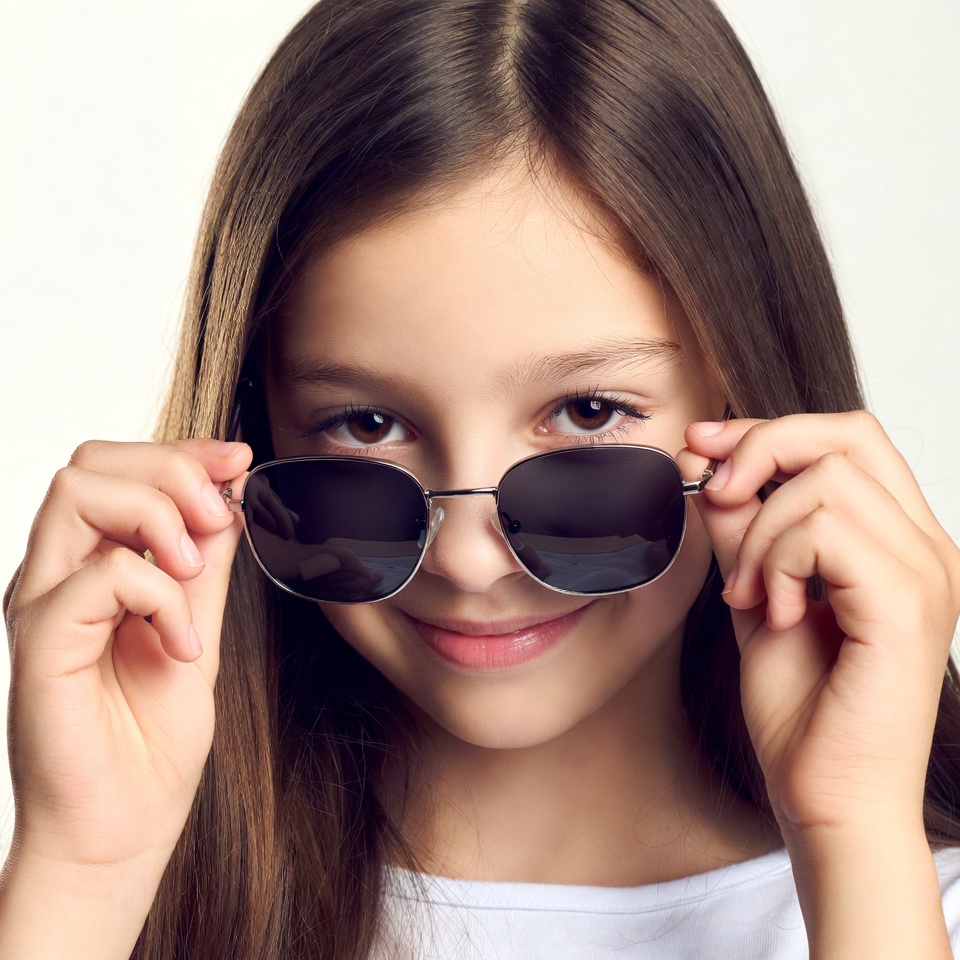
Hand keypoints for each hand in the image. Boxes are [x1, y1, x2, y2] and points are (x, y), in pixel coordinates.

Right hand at [3, 438, 251, 875]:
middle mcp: (59, 575)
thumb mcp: (197, 632)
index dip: (183, 453)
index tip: (238, 461)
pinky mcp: (40, 640)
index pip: (120, 471)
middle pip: (92, 463)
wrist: (121, 830)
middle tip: (217, 520)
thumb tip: (226, 501)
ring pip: (78, 492)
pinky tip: (180, 645)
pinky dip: (158, 594)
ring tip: (194, 573)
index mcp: (92, 567)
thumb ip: (204, 570)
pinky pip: (97, 574)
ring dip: (158, 516)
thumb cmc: (150, 743)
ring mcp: (43, 603)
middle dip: (171, 471)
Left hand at [680, 412, 959, 838]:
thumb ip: (742, 530)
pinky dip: (776, 561)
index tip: (701, 446)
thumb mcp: (756, 594)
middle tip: (712, 495)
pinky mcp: (905, 606)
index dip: (768, 430)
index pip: (847, 438)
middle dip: (761, 449)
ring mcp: (924, 573)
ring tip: (750, 592)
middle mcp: (925, 548)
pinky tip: (773, 611)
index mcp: (898, 541)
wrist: (826, 796)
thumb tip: (709, 466)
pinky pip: (825, 532)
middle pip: (847, 435)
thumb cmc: (801, 710)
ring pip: (827, 480)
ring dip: (760, 531)